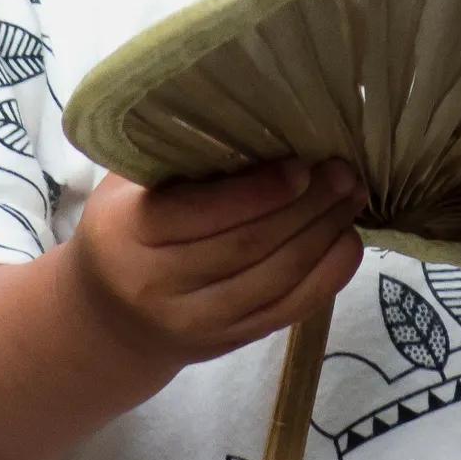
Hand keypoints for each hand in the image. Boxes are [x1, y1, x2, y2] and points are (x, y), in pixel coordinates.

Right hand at [60, 158, 366, 369]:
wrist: (107, 322)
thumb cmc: (125, 229)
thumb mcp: (127, 187)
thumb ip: (173, 157)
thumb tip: (256, 116)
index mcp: (128, 233)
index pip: (199, 214)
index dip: (257, 192)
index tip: (301, 166)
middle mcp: (158, 283)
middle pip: (246, 247)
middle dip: (305, 208)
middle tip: (344, 173)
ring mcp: (194, 321)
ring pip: (273, 281)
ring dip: (322, 238)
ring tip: (352, 200)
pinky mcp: (227, 343)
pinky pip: (286, 312)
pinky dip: (326, 279)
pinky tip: (347, 244)